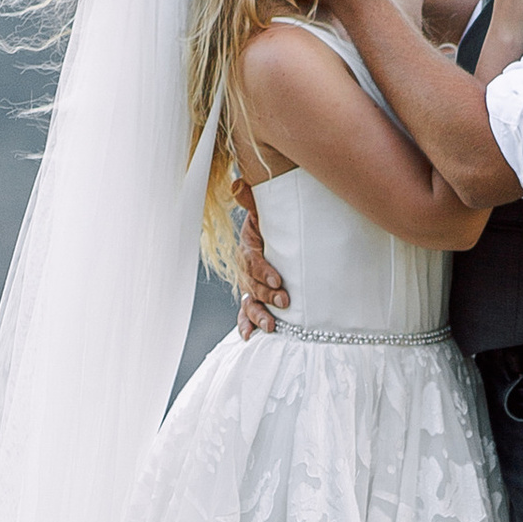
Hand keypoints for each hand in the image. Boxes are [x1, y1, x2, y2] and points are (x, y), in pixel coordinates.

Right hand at [231, 167, 286, 337]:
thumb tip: (238, 184)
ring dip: (258, 316)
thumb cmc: (275, 222)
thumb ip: (252, 199)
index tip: (278, 280)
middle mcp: (245, 269)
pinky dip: (246, 326)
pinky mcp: (254, 299)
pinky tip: (250, 337)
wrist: (278, 235)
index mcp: (248, 247)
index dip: (263, 271)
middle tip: (285, 302)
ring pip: (249, 302)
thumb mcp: (264, 209)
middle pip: (252, 285)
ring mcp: (249, 286)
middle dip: (267, 296)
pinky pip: (246, 314)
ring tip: (271, 327)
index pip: (251, 260)